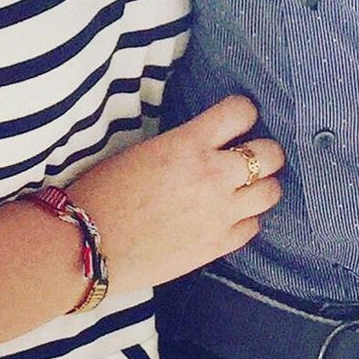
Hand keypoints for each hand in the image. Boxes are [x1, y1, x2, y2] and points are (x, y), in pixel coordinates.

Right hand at [69, 95, 283, 291]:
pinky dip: (246, 219)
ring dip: (262, 185)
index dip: (242, 113)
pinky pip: (253, 227)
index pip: (241, 112)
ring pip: (271, 192)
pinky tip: (229, 216)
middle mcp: (212, 176)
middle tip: (250, 155)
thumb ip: (184, 145)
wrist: (87, 245)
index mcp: (188, 144)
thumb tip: (206, 143)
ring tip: (245, 187)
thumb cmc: (103, 192)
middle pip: (270, 154)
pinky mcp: (216, 246)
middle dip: (264, 151)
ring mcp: (219, 214)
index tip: (236, 120)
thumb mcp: (144, 151)